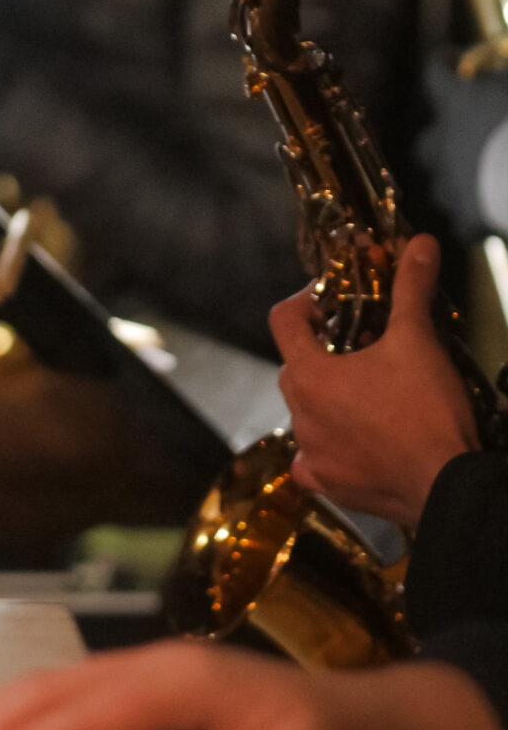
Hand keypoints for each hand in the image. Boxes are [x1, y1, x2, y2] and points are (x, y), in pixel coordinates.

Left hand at [270, 233, 478, 526]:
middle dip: (322, 349)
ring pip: (306, 412)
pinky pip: (313, 459)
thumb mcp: (417, 341)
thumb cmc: (426, 411)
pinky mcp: (328, 486)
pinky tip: (356, 440)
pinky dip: (329, 446)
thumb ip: (411, 288)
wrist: (448, 487)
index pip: (282, 320)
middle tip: (360, 343)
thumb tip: (420, 243)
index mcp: (308, 375)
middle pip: (295, 365)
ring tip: (368, 391)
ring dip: (327, 399)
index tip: (335, 300)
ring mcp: (311, 454)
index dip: (306, 301)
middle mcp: (298, 415)